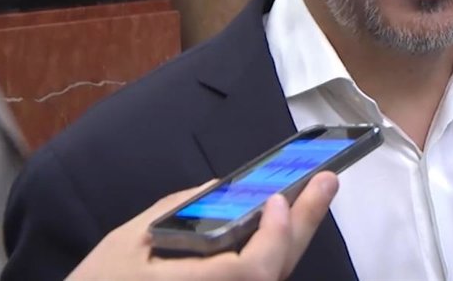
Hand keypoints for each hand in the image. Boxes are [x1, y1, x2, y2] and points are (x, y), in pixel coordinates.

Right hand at [66, 172, 338, 280]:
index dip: (273, 238)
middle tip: (326, 182)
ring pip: (272, 278)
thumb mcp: (126, 243)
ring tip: (313, 196)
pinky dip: (275, 254)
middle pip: (274, 272)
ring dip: (294, 238)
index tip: (277, 200)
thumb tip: (216, 188)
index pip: (250, 271)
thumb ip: (173, 211)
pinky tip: (285, 226)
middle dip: (304, 224)